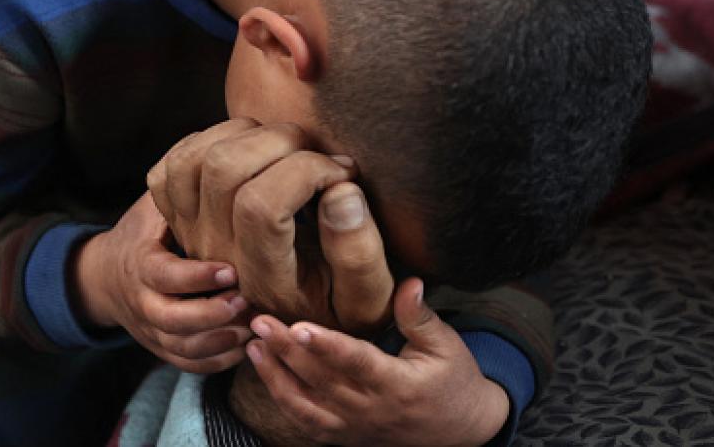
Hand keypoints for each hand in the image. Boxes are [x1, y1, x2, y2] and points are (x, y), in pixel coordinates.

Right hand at [75, 192, 251, 372]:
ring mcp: (152, 330)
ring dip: (221, 341)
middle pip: (173, 322)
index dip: (198, 277)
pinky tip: (247, 344)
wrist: (105, 275)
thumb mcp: (151, 207)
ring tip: (254, 324)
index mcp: (140, 265)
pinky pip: (190, 365)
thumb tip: (213, 160)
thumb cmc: (142, 232)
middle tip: (246, 301)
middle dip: (211, 315)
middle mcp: (143, 303)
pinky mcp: (163, 348)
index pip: (165, 276)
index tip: (232, 269)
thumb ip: (176, 191)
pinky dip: (219, 361)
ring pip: (184, 349)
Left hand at [147, 120, 392, 332]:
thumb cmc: (340, 307)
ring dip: (244, 134)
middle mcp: (221, 257)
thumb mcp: (367, 298)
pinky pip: (170, 168)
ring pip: (193, 160)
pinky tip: (249, 150)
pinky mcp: (182, 221)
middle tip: (317, 153)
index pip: (263, 206)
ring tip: (286, 147)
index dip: (308, 171)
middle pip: (223, 170)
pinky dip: (207, 142)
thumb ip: (359, 252)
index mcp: (267, 281)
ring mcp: (195, 237)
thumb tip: (341, 190)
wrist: (293, 323)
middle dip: (279, 141)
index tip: (344, 173)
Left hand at [244, 278, 510, 446]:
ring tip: (252, 345)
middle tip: (260, 321)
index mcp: (397, 385)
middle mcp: (370, 410)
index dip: (327, 346)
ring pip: (305, 406)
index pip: (356, 363)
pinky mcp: (345, 435)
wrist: (461, 431)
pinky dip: (282, 400)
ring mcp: (354, 427)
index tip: (299, 326)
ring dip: (275, 376)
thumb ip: (419, 316)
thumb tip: (409, 282)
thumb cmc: (453, 381)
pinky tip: (264, 372)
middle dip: (287, 350)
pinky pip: (306, 423)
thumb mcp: (446, 346)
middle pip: (321, 381)